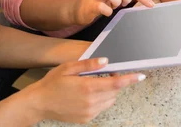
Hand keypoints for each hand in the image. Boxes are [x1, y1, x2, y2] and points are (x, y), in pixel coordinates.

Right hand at [28, 57, 145, 123]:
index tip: (140, 76)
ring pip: (110, 100)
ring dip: (109, 91)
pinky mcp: (87, 118)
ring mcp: (89, 111)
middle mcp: (91, 101)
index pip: (115, 83)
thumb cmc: (53, 82)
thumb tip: (106, 61)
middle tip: (107, 73)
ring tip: (94, 84)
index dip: (129, 79)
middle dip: (115, 82)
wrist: (40, 103)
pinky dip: (101, 100)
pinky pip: (101, 107)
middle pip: (114, 91)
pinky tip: (88, 94)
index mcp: (87, 87)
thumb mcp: (68, 67)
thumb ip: (88, 64)